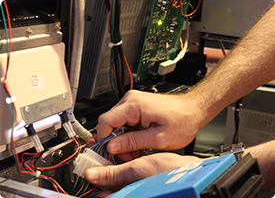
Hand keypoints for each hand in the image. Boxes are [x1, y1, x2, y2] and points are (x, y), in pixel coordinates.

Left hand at [85, 152, 202, 191]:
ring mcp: (136, 184)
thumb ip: (113, 174)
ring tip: (105, 145)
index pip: (100, 189)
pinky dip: (123, 158)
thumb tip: (91, 176)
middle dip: (100, 163)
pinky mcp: (142, 175)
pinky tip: (121, 148)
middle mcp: (129, 191)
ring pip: (117, 171)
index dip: (92, 174)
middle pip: (107, 178)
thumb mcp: (136, 172)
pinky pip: (128, 167)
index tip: (85, 162)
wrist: (189, 170)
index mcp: (125, 194)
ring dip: (111, 158)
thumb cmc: (167, 174)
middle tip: (94, 149)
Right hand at [97, 90, 205, 154]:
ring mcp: (133, 103)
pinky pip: (125, 123)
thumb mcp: (158, 138)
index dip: (103, 139)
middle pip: (109, 124)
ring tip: (134, 152)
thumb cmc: (183, 120)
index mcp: (134, 105)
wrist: (194, 110)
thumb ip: (132, 142)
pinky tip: (136, 144)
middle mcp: (131, 100)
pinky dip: (128, 135)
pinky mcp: (137, 107)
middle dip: (114, 143)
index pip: (105, 121)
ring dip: (122, 141)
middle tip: (125, 157)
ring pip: (116, 125)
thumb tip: (112, 146)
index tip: (107, 152)